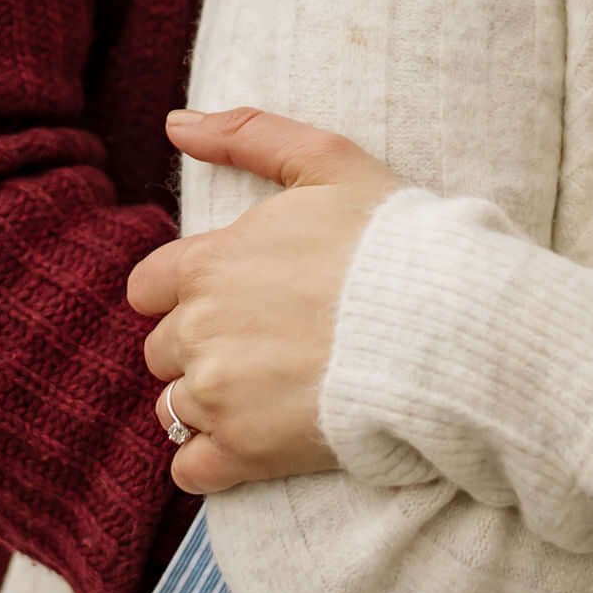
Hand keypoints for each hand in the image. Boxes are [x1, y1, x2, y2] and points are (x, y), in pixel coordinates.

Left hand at [126, 106, 401, 493]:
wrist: (444, 326)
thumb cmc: (391, 239)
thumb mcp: (326, 160)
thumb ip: (245, 134)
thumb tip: (174, 122)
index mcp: (207, 264)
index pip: (147, 288)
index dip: (183, 294)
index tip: (231, 299)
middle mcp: (199, 331)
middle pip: (161, 350)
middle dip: (200, 348)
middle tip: (264, 345)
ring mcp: (218, 396)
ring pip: (173, 409)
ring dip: (207, 403)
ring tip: (267, 394)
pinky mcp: (246, 452)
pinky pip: (191, 470)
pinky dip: (210, 463)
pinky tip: (252, 444)